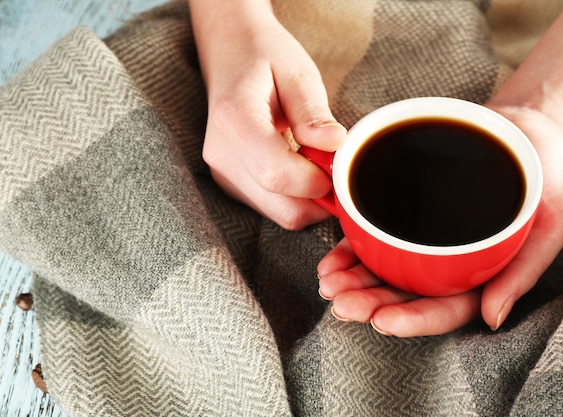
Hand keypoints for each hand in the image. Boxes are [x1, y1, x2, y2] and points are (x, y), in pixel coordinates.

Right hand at [190, 1, 345, 229]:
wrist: (229, 52)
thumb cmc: (264, 57)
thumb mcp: (297, 73)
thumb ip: (314, 114)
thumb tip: (335, 146)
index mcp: (233, 120)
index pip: (277, 175)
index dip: (318, 180)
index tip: (337, 159)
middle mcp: (220, 154)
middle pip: (282, 207)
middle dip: (320, 195)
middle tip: (333, 161)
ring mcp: (222, 173)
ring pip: (281, 213)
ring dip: (309, 196)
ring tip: (313, 157)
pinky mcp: (230, 184)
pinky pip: (273, 208)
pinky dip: (295, 195)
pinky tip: (299, 163)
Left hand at [317, 106, 562, 336]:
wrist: (521, 132)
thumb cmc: (540, 180)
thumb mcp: (549, 224)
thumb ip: (523, 270)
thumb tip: (492, 318)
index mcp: (482, 278)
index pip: (446, 309)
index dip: (414, 320)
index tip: (382, 322)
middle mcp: (447, 266)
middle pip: (406, 294)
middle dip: (371, 303)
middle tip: (342, 305)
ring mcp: (422, 243)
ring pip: (384, 270)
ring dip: (353, 281)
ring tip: (328, 284)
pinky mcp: (402, 217)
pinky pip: (373, 237)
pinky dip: (351, 251)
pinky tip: (331, 260)